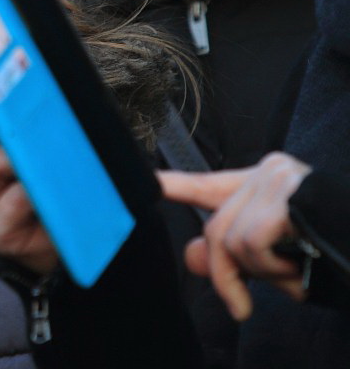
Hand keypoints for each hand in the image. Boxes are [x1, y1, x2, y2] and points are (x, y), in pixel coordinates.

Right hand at [0, 88, 57, 274]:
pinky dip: (19, 200)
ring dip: (5, 157)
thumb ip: (50, 127)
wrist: (55, 242)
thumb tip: (72, 90)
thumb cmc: (56, 187)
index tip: (0, 77)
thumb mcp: (49, 152)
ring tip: (28, 155)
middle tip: (18, 116)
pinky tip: (35, 193)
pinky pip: (1, 212)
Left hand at [158, 152, 311, 320]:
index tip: (149, 183)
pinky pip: (251, 244)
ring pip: (231, 240)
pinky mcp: (284, 195)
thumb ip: (235, 254)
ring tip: (297, 271)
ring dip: (260, 275)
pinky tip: (301, 264)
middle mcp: (270, 172)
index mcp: (269, 184)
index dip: (177, 187)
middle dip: (223, 276)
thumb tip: (191, 257)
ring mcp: (278, 179)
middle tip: (239, 306)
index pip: (211, 184)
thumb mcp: (281, 260)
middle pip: (215, 229)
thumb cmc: (340, 252)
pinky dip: (272, 269)